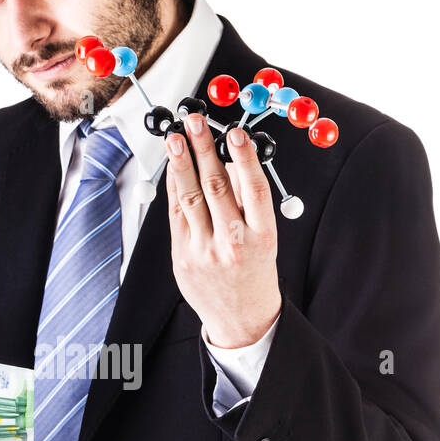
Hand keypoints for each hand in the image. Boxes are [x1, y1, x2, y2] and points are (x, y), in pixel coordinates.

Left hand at [164, 113, 281, 347]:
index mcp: (262, 236)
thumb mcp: (266, 237)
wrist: (242, 318)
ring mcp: (204, 252)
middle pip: (216, 187)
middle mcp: (233, 244)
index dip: (244, 158)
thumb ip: (248, 201)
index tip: (235, 133)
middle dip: (204, 149)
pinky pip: (176, 215)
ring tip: (175, 138)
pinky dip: (174, 187)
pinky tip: (173, 167)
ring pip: (190, 198)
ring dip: (181, 163)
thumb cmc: (255, 270)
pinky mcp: (182, 258)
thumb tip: (229, 158)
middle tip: (195, 122)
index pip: (254, 189)